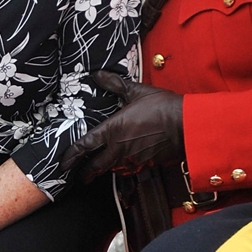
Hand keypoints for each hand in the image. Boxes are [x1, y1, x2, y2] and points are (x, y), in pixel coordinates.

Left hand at [60, 70, 183, 179]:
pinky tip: (122, 167)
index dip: (72, 156)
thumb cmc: (163, 107)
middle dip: (85, 172)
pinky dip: (122, 170)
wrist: (188, 125)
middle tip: (78, 177)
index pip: (85, 145)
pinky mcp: (147, 163)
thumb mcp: (136, 92)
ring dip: (104, 171)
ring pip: (113, 169)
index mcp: (112, 130)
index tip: (63, 163)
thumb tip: (98, 74)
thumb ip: (115, 84)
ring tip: (96, 172)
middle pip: (96, 166)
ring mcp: (133, 158)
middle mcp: (119, 147)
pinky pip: (130, 170)